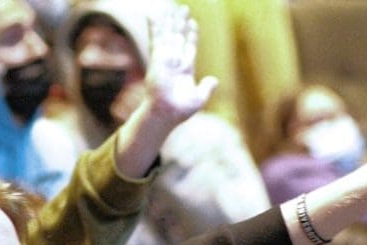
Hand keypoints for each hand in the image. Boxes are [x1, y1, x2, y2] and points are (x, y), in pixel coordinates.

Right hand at [140, 5, 217, 128]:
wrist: (166, 113)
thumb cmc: (181, 110)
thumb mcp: (199, 97)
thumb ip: (207, 88)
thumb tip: (214, 80)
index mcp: (185, 69)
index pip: (189, 47)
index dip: (191, 35)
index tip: (193, 23)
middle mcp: (175, 62)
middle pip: (179, 37)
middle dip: (181, 23)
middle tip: (184, 9)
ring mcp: (166, 59)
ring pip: (169, 35)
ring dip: (171, 22)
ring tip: (174, 8)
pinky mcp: (157, 58)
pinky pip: (156, 40)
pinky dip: (154, 28)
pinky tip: (152, 17)